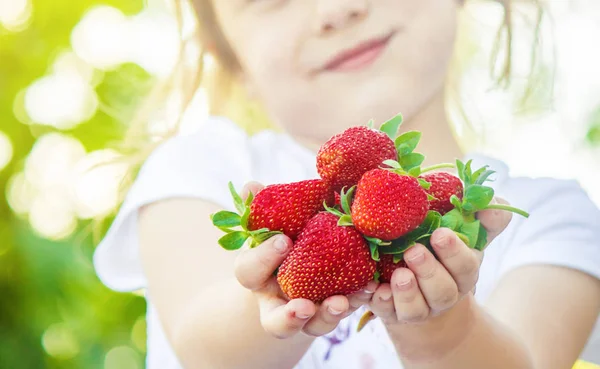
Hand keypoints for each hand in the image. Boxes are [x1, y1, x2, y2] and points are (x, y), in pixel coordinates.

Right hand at [234, 182, 377, 338]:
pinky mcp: (335, 309)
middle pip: (275, 322)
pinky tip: (368, 286)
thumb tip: (250, 186)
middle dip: (289, 317)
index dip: (263, 258)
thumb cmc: (283, 233)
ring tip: (342, 302)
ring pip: (314, 326)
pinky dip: (357, 299)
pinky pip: (345, 311)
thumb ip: (263, 207)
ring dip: (328, 315)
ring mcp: (308, 312)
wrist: (306, 250)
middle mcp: (278, 302)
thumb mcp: (273, 221)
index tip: (284, 240)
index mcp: (257, 275)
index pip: (248, 272)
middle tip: (304, 307)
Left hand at [368, 197, 512, 324]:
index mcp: (462, 271)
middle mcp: (443, 293)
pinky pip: (387, 312)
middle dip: (429, 271)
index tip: (440, 233)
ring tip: (399, 274)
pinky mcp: (391, 312)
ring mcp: (417, 306)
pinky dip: (383, 302)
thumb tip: (492, 204)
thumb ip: (479, 215)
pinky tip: (377, 290)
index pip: (467, 265)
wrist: (418, 292)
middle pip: (442, 290)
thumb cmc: (440, 250)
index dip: (456, 252)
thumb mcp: (461, 231)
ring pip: (417, 309)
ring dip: (408, 292)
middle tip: (414, 251)